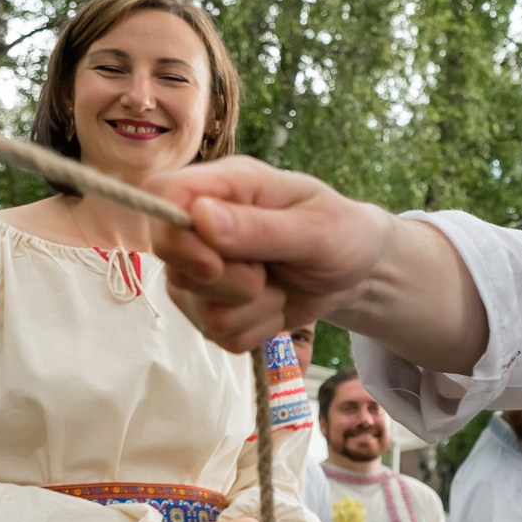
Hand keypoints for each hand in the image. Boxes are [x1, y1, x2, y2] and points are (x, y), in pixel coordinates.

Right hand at [147, 157, 399, 352]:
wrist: (359, 275)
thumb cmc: (343, 234)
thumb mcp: (317, 227)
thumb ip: (261, 227)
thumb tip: (200, 217)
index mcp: (227, 186)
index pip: (162, 193)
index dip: (173, 231)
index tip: (213, 262)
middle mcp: (204, 225)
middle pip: (172, 258)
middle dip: (226, 281)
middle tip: (267, 273)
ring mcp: (203, 271)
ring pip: (196, 307)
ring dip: (251, 309)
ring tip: (279, 287)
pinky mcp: (214, 308)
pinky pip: (219, 335)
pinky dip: (257, 329)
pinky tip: (276, 306)